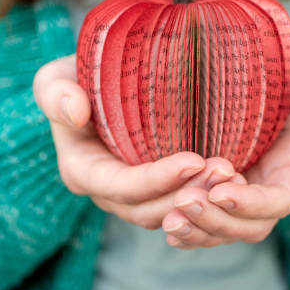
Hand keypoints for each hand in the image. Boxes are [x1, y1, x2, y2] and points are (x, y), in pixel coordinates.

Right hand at [33, 55, 244, 228]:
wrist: (97, 86)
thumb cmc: (77, 80)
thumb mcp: (56, 77)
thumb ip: (55, 91)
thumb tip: (75, 110)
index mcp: (82, 171)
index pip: (120, 188)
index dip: (156, 180)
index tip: (194, 159)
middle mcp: (108, 192)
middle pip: (150, 209)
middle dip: (188, 195)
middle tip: (226, 170)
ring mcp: (134, 195)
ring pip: (171, 212)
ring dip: (203, 199)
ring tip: (233, 175)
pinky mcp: (156, 188)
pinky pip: (182, 205)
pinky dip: (207, 198)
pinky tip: (234, 181)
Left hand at [161, 48, 289, 248]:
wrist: (260, 71)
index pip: (280, 200)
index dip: (253, 203)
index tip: (221, 191)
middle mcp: (268, 188)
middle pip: (249, 225)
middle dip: (218, 221)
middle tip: (184, 202)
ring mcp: (241, 191)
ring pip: (224, 229)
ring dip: (198, 230)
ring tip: (170, 218)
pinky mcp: (215, 188)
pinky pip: (205, 220)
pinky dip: (188, 229)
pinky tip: (166, 225)